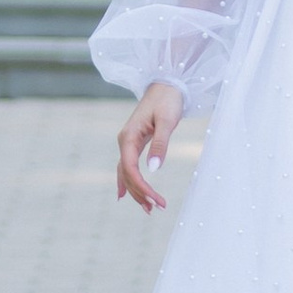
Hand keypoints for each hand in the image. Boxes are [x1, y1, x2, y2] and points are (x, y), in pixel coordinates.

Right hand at [116, 81, 181, 209]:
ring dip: (136, 191)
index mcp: (129, 137)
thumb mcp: (167, 121)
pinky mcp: (135, 142)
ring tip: (150, 209)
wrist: (167, 84)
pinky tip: (127, 195)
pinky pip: (128, 167)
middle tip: (157, 208)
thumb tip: (154, 169)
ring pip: (126, 173)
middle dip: (140, 193)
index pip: (130, 169)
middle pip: (127, 175)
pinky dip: (129, 182)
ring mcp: (128, 142)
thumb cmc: (168, 100)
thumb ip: (160, 144)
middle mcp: (124, 141)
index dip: (142, 187)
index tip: (156, 200)